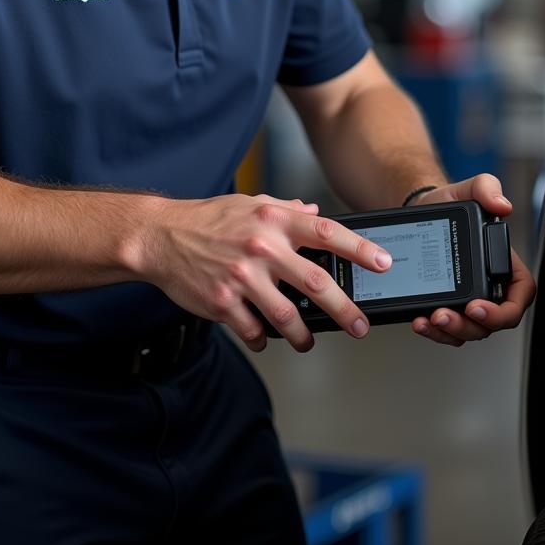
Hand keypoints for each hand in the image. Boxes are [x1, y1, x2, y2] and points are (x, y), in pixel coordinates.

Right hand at [146, 194, 391, 353]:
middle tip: (361, 325)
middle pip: (316, 284)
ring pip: (287, 316)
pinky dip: (264, 338)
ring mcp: (242, 277)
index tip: (383, 263)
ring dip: (304, 335)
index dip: (360, 250)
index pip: (327, 233)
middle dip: (345, 310)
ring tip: (309, 340)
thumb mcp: (250, 204)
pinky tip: (266, 337)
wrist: (161, 236)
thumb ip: (286, 210)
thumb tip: (315, 212)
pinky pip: (253, 330)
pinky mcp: (223, 302)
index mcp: (274, 221)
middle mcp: (262, 248)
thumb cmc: (209, 219)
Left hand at [407, 174, 534, 346]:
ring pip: (469, 330)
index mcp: (504, 264)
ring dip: (450, 332)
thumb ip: (487, 189)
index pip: (519, 295)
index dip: (505, 310)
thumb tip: (502, 205)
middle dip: (469, 325)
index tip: (478, 305)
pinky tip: (419, 320)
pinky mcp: (446, 306)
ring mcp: (468, 300)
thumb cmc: (448, 202)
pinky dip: (434, 331)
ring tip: (430, 320)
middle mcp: (490, 286)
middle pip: (492, 322)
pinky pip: (447, 330)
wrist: (419, 211)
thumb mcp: (468, 189)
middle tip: (445, 315)